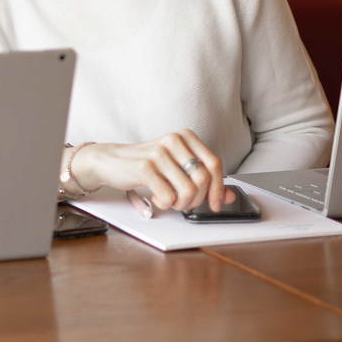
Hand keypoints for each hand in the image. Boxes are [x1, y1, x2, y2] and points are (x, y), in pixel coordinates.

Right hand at [69, 130, 235, 212]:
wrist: (111, 161)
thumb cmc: (146, 165)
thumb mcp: (177, 169)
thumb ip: (203, 181)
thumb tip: (230, 197)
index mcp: (185, 137)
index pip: (214, 164)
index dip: (219, 188)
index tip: (216, 204)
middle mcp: (174, 140)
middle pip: (203, 179)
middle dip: (197, 200)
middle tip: (184, 204)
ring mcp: (159, 153)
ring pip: (188, 191)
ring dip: (180, 204)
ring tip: (169, 200)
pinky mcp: (145, 167)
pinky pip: (168, 196)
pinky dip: (164, 203)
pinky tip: (155, 197)